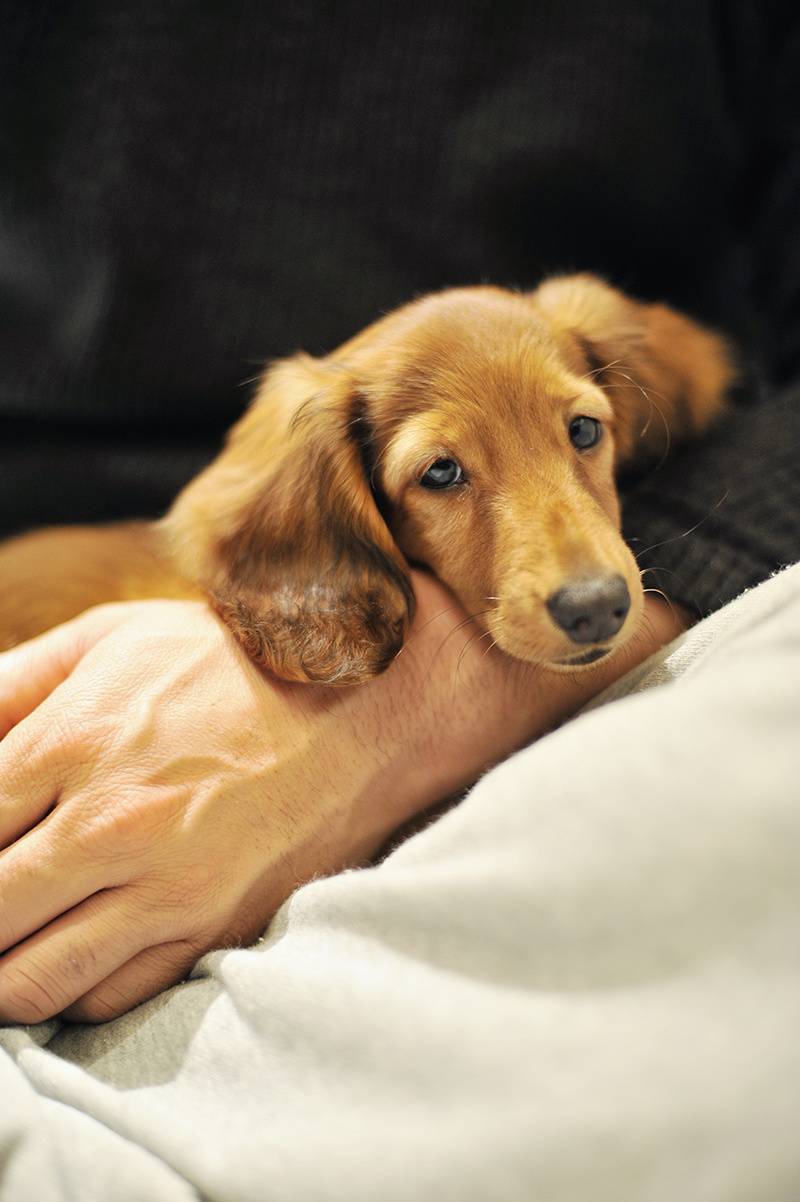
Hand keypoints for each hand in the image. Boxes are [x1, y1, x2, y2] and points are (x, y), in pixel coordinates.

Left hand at [0, 579, 688, 1024]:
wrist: (369, 703)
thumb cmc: (238, 662)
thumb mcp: (114, 638)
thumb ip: (13, 683)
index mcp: (73, 741)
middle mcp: (110, 826)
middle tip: (0, 893)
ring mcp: (166, 890)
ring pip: (28, 982)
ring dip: (2, 971)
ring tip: (15, 934)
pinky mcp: (213, 931)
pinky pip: (107, 998)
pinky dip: (72, 989)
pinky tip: (74, 949)